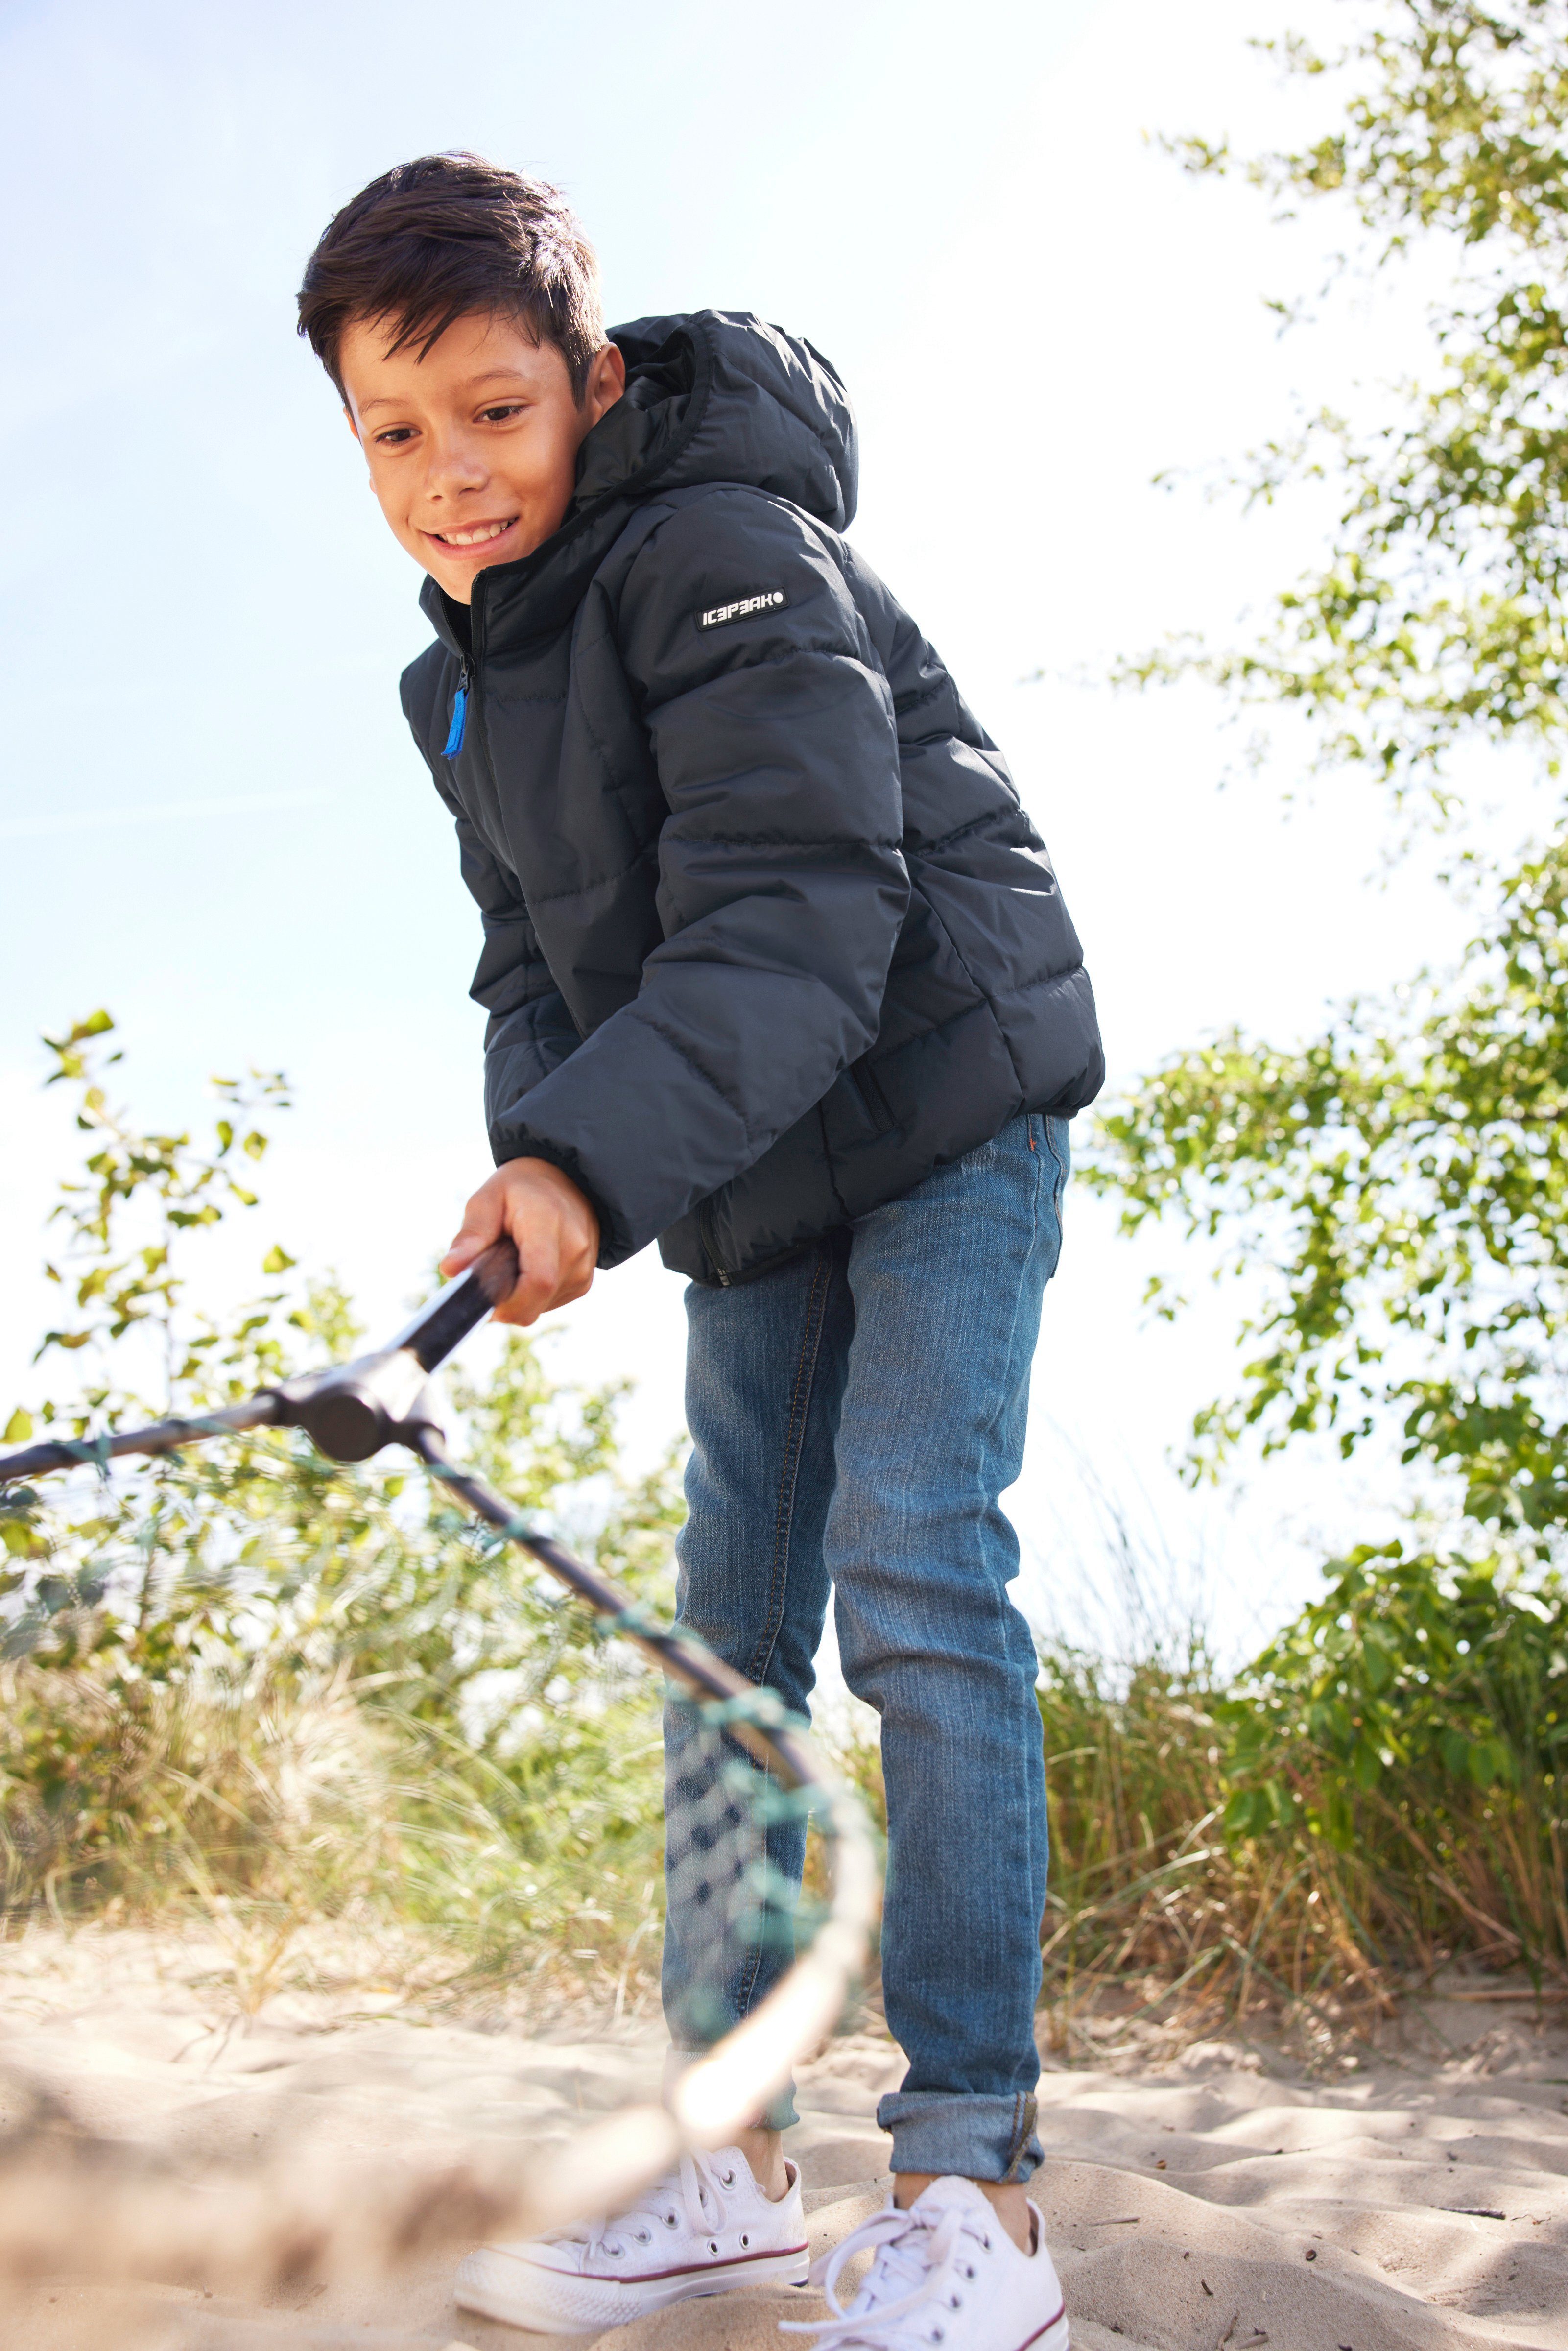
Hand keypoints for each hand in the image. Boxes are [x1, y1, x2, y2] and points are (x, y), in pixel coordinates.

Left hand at [440, 1158, 599, 1326]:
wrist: (568, 1180)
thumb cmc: (521, 1188)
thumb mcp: (488, 1198)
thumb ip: (471, 1235)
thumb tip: (450, 1269)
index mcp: (549, 1225)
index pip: (538, 1282)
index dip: (507, 1303)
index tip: (483, 1299)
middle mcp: (574, 1251)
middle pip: (535, 1303)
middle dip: (504, 1303)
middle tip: (488, 1276)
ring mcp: (583, 1269)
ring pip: (539, 1308)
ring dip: (517, 1297)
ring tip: (512, 1262)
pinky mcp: (583, 1282)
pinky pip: (549, 1303)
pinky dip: (531, 1295)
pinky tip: (527, 1267)